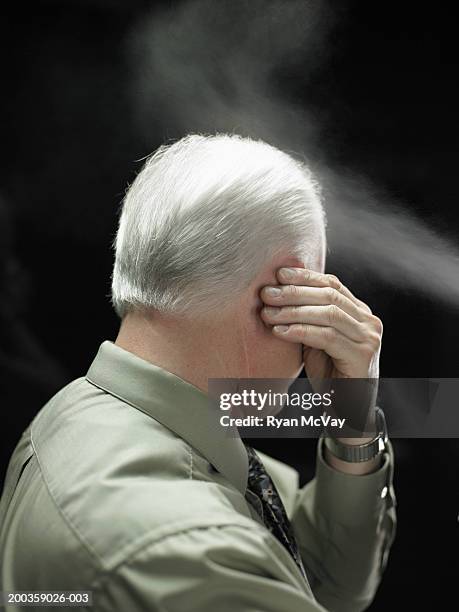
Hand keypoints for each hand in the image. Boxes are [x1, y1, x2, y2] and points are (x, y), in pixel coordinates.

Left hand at [260, 267, 382, 380]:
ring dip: (293, 311)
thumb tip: (276, 294)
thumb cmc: (329, 373)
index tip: (279, 274)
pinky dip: (301, 331)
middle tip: (267, 294)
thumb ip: (308, 318)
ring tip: (268, 314)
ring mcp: (369, 338)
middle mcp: (369, 321)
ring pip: (328, 313)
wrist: (348, 409)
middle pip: (329, 295)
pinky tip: (280, 332)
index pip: (332, 284)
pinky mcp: (363, 355)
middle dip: (294, 292)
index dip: (305, 276)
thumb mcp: (317, 339)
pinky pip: (327, 337)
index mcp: (359, 312)